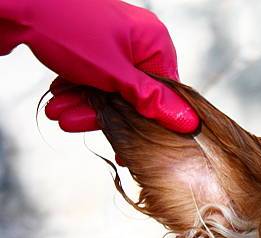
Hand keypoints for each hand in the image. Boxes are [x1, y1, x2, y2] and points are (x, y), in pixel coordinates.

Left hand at [0, 0, 197, 132]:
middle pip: (133, 94)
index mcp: (154, 41)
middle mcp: (137, 40)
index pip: (165, 92)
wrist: (11, 2)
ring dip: (83, 105)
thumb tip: (188, 123)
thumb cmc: (67, 29)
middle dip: (103, 113)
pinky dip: (75, 92)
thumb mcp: (115, 73)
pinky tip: (58, 101)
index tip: (135, 146)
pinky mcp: (88, 46)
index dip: (149, 121)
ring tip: (58, 114)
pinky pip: (91, 78)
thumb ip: (152, 101)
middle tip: (76, 125)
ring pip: (108, 89)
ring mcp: (111, 42)